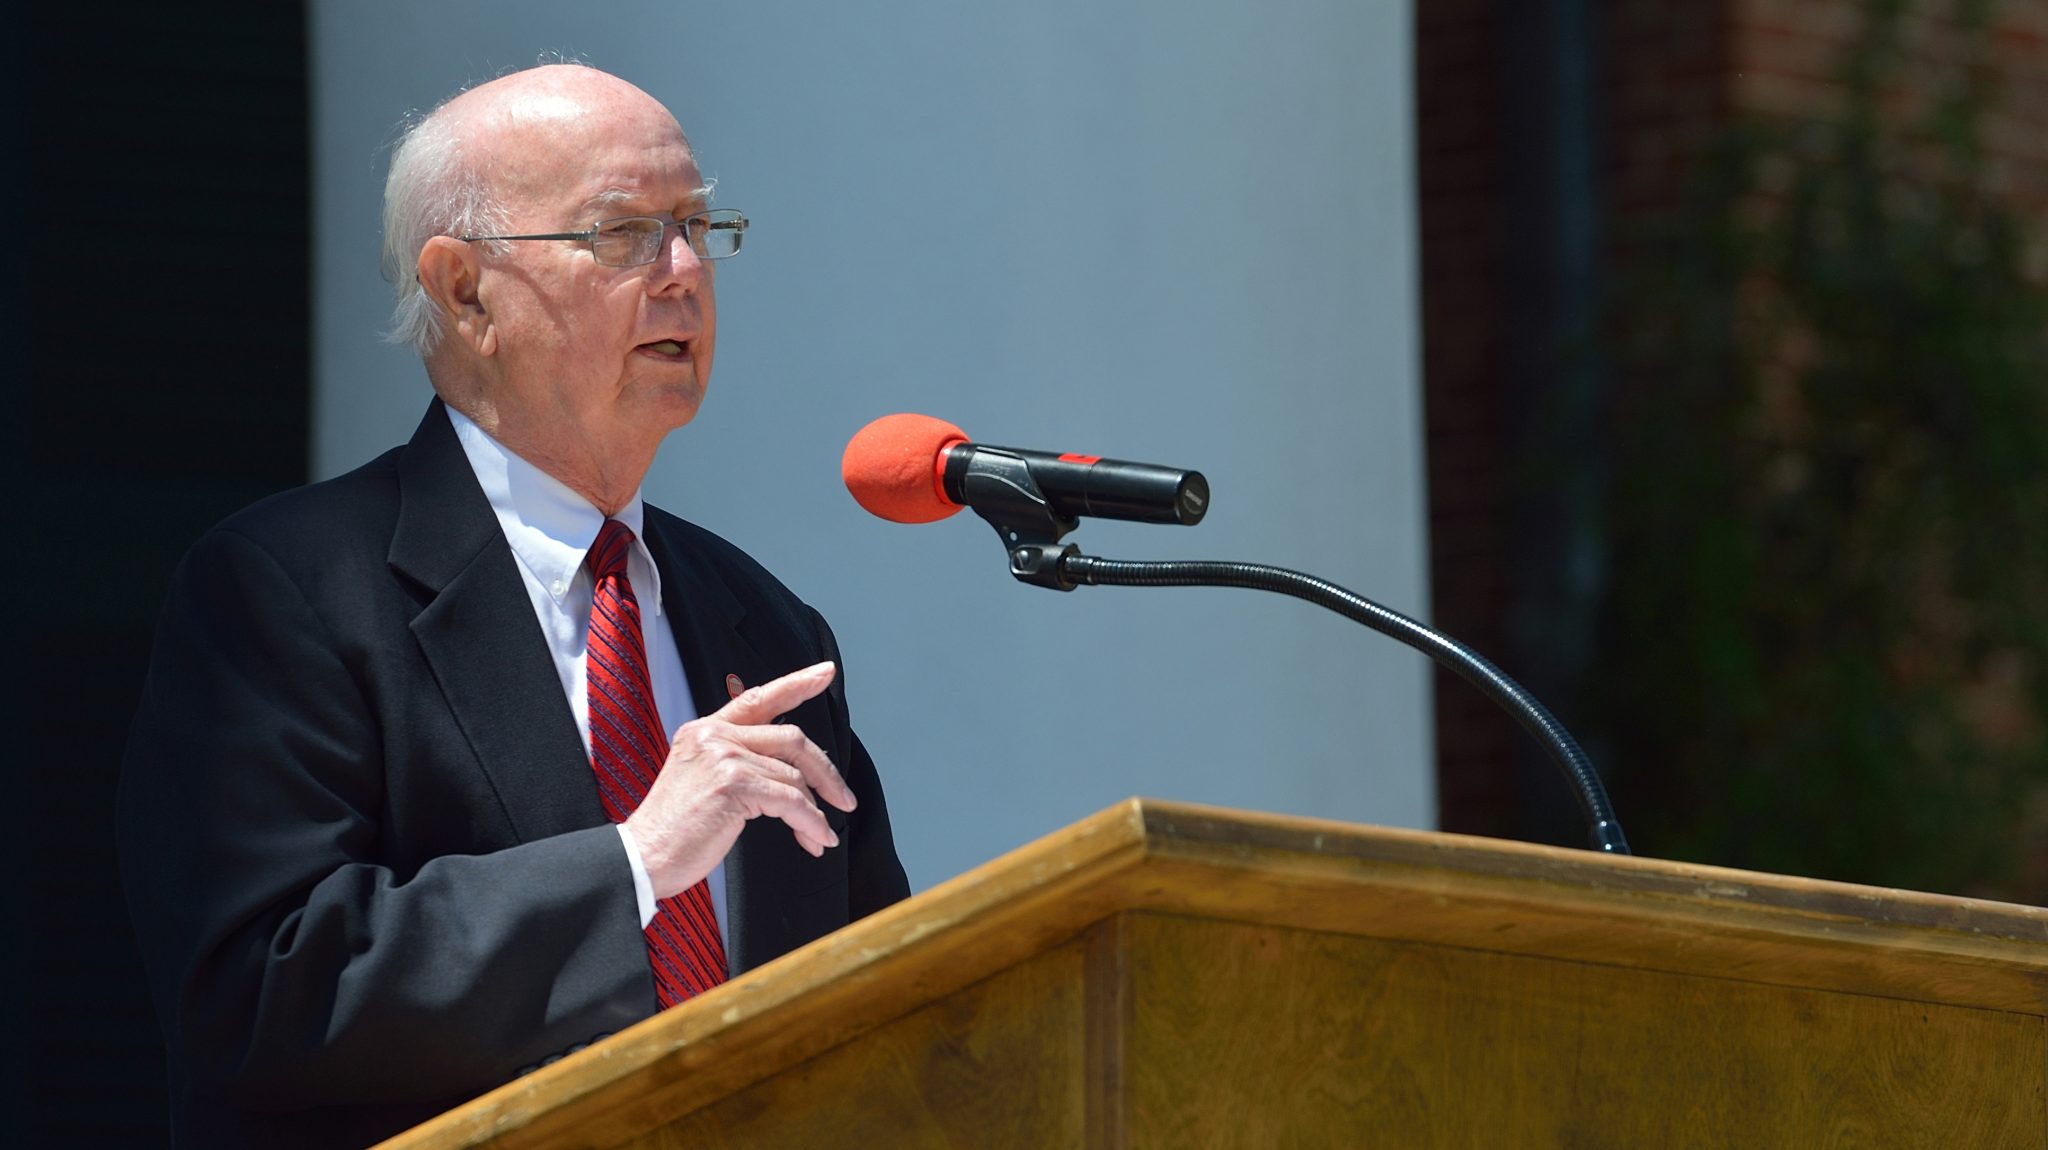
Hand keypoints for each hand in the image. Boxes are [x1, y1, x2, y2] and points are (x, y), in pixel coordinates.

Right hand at [622, 661, 856, 899]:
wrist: (643, 858)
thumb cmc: (674, 830)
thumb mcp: (702, 781)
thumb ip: (737, 763)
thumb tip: (791, 773)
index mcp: (705, 731)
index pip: (757, 698)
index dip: (796, 683)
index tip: (825, 673)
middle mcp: (714, 736)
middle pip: (791, 739)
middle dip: (825, 771)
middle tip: (844, 798)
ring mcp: (723, 757)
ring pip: (793, 775)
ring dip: (815, 810)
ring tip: (821, 834)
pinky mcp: (733, 783)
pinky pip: (790, 800)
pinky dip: (810, 822)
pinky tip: (816, 838)